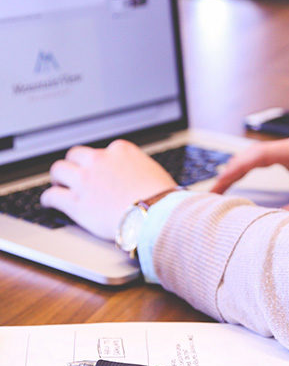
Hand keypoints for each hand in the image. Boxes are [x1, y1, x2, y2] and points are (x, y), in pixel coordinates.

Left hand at [41, 139, 176, 239]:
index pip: (103, 151)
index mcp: (121, 150)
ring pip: (59, 170)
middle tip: (74, 174)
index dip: (100, 162)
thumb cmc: (162, 198)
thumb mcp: (154, 172)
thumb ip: (139, 169)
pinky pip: (52, 196)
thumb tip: (140, 177)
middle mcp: (100, 160)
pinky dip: (49, 199)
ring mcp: (86, 180)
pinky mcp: (76, 202)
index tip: (99, 170)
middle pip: (76, 155)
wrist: (156, 215)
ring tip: (59, 185)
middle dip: (75, 164)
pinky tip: (50, 203)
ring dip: (59, 178)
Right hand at [212, 134, 288, 214]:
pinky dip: (251, 176)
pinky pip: (269, 166)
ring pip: (259, 159)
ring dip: (238, 172)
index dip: (234, 170)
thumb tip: (269, 221)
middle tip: (210, 195)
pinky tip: (240, 187)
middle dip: (230, 172)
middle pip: (253, 155)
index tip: (217, 187)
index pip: (259, 156)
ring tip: (219, 193)